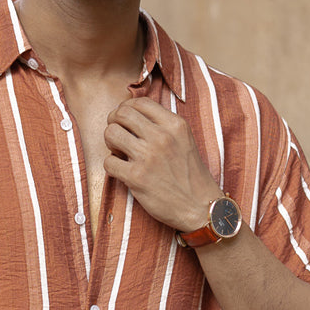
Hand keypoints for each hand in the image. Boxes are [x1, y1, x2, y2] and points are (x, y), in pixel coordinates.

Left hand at [103, 98, 220, 231]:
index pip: (140, 102)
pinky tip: (121, 170)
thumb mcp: (185, 141)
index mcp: (175, 125)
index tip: (126, 121)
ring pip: (111, 133)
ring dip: (110, 143)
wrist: (200, 207)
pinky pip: (109, 162)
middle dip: (114, 123)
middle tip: (118, 136)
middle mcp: (162, 137)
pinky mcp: (137, 178)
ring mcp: (148, 157)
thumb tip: (135, 115)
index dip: (126, 108)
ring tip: (119, 152)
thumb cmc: (190, 176)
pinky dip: (111, 166)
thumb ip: (164, 126)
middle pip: (121, 114)